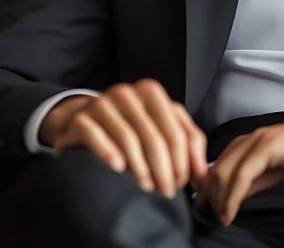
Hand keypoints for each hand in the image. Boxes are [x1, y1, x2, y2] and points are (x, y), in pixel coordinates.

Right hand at [39, 78, 207, 197]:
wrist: (82, 118)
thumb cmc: (129, 124)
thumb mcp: (161, 124)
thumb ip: (187, 140)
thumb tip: (202, 172)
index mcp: (151, 92)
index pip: (175, 131)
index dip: (182, 161)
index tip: (181, 183)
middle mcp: (128, 93)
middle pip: (154, 138)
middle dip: (164, 169)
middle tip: (166, 191)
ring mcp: (103, 104)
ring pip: (128, 139)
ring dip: (140, 168)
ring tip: (146, 186)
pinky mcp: (81, 118)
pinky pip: (96, 136)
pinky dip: (108, 152)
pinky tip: (117, 168)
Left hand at [192, 99, 283, 225]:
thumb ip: (260, 178)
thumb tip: (237, 194)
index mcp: (256, 141)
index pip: (219, 164)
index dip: (207, 188)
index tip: (205, 210)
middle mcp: (255, 137)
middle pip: (215, 168)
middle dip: (207, 196)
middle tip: (209, 218)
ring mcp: (264, 139)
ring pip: (224, 169)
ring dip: (216, 198)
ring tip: (219, 218)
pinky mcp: (275, 146)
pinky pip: (244, 173)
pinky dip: (232, 196)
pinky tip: (231, 212)